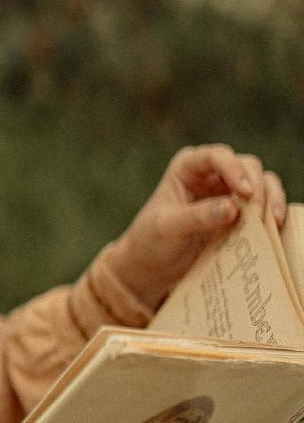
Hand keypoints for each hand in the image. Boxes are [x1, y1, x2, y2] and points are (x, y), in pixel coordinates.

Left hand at [109, 144, 286, 310]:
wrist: (151, 265)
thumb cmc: (151, 241)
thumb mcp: (168, 229)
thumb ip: (197, 217)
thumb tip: (233, 208)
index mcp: (187, 167)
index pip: (216, 157)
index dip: (234, 170)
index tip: (245, 194)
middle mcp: (210, 173)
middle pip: (246, 166)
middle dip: (256, 188)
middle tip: (258, 216)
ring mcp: (227, 191)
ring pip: (261, 182)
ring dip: (269, 199)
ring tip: (269, 223)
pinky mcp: (238, 211)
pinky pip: (263, 203)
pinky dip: (270, 212)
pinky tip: (272, 227)